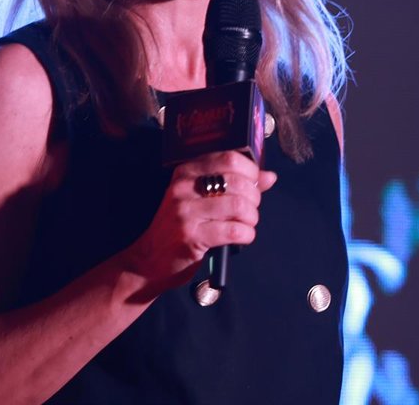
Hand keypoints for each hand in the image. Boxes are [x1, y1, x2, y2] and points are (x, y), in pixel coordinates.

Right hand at [122, 151, 276, 290]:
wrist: (149, 260)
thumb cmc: (180, 227)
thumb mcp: (201, 199)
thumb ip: (236, 184)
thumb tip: (269, 176)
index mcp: (187, 172)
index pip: (229, 158)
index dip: (251, 170)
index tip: (256, 183)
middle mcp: (184, 187)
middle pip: (238, 182)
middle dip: (254, 198)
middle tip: (250, 210)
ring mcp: (186, 212)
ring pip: (239, 205)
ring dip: (251, 218)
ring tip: (246, 224)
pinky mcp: (191, 236)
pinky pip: (234, 231)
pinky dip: (246, 234)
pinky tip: (242, 237)